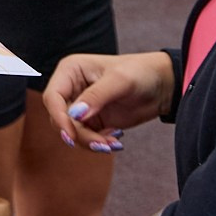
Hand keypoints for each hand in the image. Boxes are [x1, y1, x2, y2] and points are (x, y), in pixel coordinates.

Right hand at [42, 51, 175, 151]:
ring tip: (114, 144)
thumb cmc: (140, 72)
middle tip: (103, 144)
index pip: (53, 97)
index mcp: (70, 71)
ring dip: (91, 142)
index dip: (59, 118)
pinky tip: (117, 140)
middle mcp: (72, 88)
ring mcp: (82, 105)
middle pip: (61, 119)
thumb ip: (96, 97)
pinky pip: (86, 137)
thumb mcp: (119, 81)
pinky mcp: (93, 120)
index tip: (71, 136)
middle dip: (80, 135)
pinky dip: (99, 143)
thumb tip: (74, 115)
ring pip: (73, 132)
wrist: (162, 85)